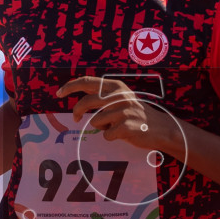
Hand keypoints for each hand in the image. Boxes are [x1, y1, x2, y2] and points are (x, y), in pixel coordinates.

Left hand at [58, 77, 172, 152]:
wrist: (161, 128)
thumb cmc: (136, 114)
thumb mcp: (122, 98)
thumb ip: (104, 96)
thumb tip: (80, 102)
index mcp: (116, 86)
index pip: (87, 81)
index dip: (70, 87)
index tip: (59, 93)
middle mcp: (118, 96)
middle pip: (86, 102)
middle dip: (77, 111)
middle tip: (75, 119)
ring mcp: (122, 111)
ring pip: (95, 121)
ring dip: (102, 127)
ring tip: (116, 126)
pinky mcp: (125, 127)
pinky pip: (106, 134)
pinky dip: (110, 137)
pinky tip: (122, 134)